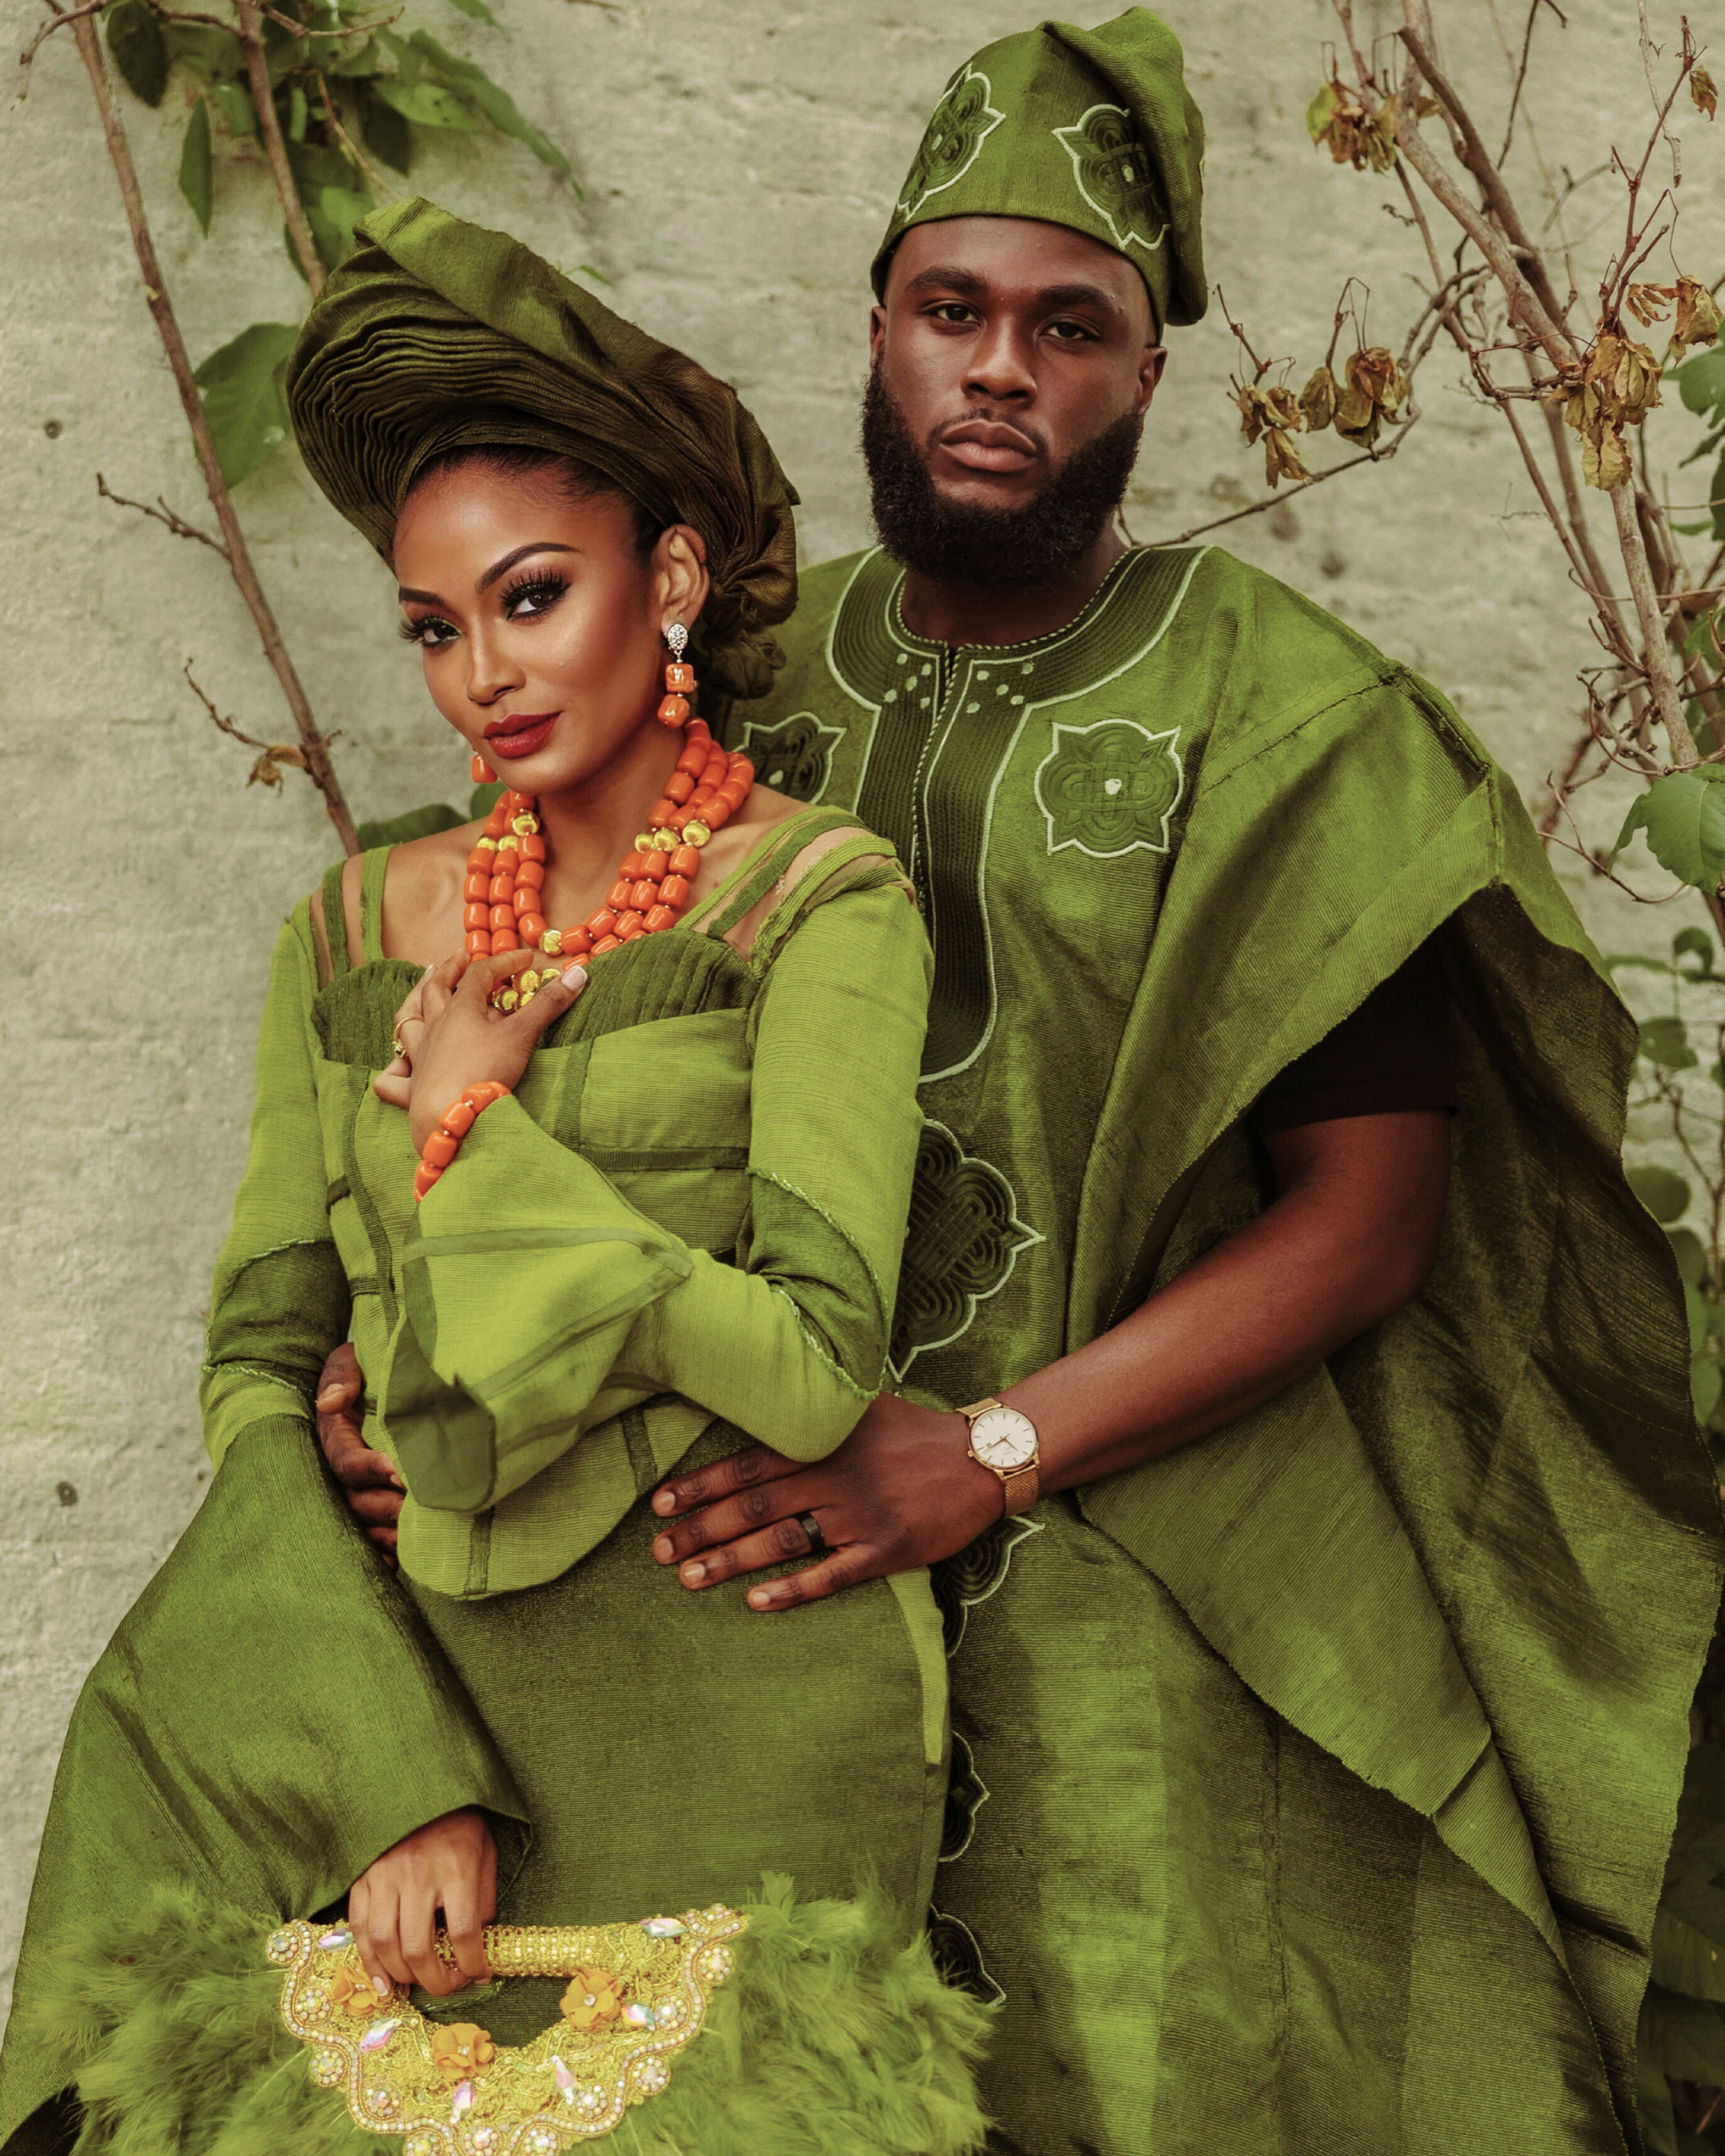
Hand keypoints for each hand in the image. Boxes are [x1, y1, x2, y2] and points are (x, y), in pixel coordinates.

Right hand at [316, 1342, 402, 1564]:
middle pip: (355, 1501)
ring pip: (361, 1525)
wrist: (387, 1377)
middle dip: (385, 1507)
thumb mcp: (354, 1358)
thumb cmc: (372, 1366)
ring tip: (413, 1536)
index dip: (370, 1469)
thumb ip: (344, 1373)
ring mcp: (353, 1492)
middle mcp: (339, 1471)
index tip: (400, 1472)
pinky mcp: (370, 1507)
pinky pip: (369, 1539)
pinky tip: (398, 1561)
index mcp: (335, 1435)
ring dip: (386, 1534)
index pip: (347, 1461)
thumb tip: (332, 1402)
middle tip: (417, 1509)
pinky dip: (381, 1554)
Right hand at [349, 1807, 496, 1996]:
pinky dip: (368, 1959)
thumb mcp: (485, 1851)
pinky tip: (380, 1979)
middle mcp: (418, 1874)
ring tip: (414, 1985)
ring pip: (384, 1942)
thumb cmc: (459, 1820)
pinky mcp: (362, 1877)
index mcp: (456, 1866)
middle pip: (418, 1948)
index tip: (479, 1976)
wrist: (420, 1785)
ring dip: (399, 1975)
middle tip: (446, 1987)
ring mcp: (385, 1876)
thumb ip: (484, 1896)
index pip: (464, 1932)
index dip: (472, 1964)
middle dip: (434, 1981)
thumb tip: (478, 1942)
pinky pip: (359, 1926)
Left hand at [390, 949, 587, 1153]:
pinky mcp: (411, 1090)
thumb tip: (579, 973)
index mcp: (460, 1010)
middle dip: (449, 969)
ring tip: (420, 987)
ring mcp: (419, 1057)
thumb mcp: (522, 1035)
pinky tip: (396, 1066)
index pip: (480, 975)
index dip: (503, 963)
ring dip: (413, 1001)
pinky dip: (393, 1070)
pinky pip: (393, 1079)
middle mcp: (435, 1027)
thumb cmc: (486, 1071)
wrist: (454, 1117)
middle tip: (459, 958)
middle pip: (436, 989)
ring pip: (407, 1021)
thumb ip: (549, 1004)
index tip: (525, 959)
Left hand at [648, 1394, 1001, 1609]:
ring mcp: (860, 1515)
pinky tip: (756, 1603)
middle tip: (659, 1551)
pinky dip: (793, 1589)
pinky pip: (831, 1574)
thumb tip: (757, 1398)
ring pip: (782, 1541)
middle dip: (700, 1529)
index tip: (660, 1504)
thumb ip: (811, 1409)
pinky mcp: (887, 1550)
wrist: (981, 1456)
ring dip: (730, 1561)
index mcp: (821, 1440)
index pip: (746, 1463)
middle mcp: (834, 1476)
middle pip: (753, 1506)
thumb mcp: (859, 1403)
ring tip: (689, 1578)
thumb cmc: (912, 1430)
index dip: (700, 1485)